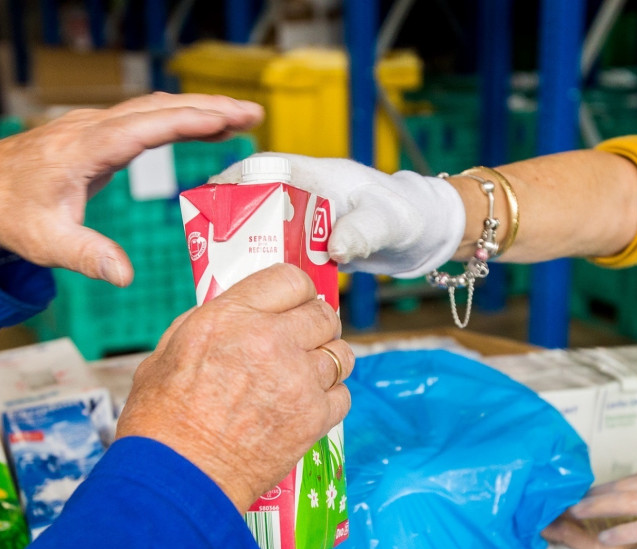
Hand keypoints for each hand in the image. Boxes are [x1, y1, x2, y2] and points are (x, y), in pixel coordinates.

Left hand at [0, 92, 263, 286]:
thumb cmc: (8, 212)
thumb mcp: (46, 242)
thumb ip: (88, 257)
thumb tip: (126, 276)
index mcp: (85, 149)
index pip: (146, 126)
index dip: (189, 121)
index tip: (228, 119)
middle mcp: (92, 128)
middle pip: (159, 107)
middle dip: (209, 108)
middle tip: (254, 113)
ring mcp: (95, 127)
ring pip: (154, 107)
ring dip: (198, 109)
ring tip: (242, 118)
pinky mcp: (98, 135)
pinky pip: (146, 117)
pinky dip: (180, 117)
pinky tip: (202, 125)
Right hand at [114, 264, 353, 511]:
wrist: (178, 478)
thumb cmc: (162, 421)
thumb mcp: (169, 351)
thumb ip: (208, 324)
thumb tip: (236, 316)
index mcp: (231, 317)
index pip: (290, 279)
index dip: (295, 292)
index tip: (294, 304)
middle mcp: (271, 341)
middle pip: (323, 315)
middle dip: (316, 326)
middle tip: (303, 341)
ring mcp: (298, 380)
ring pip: (341, 355)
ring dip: (327, 363)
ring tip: (307, 376)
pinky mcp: (314, 417)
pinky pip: (343, 395)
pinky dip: (330, 400)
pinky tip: (306, 407)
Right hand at [210, 152, 463, 277]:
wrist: (426, 235)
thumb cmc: (409, 215)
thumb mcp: (388, 222)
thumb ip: (362, 231)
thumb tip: (335, 248)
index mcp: (321, 177)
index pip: (270, 168)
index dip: (238, 178)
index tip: (211, 194)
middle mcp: (311, 198)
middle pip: (261, 203)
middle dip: (235, 221)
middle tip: (209, 247)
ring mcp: (312, 224)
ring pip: (271, 233)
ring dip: (252, 250)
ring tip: (226, 274)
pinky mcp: (317, 248)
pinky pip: (287, 256)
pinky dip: (273, 271)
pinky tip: (259, 292)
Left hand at [568, 455, 636, 548]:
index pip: (632, 480)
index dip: (607, 489)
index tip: (587, 494)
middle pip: (616, 488)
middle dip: (588, 496)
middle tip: (563, 501)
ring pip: (617, 504)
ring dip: (591, 511)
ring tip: (567, 516)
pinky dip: (618, 535)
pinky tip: (601, 541)